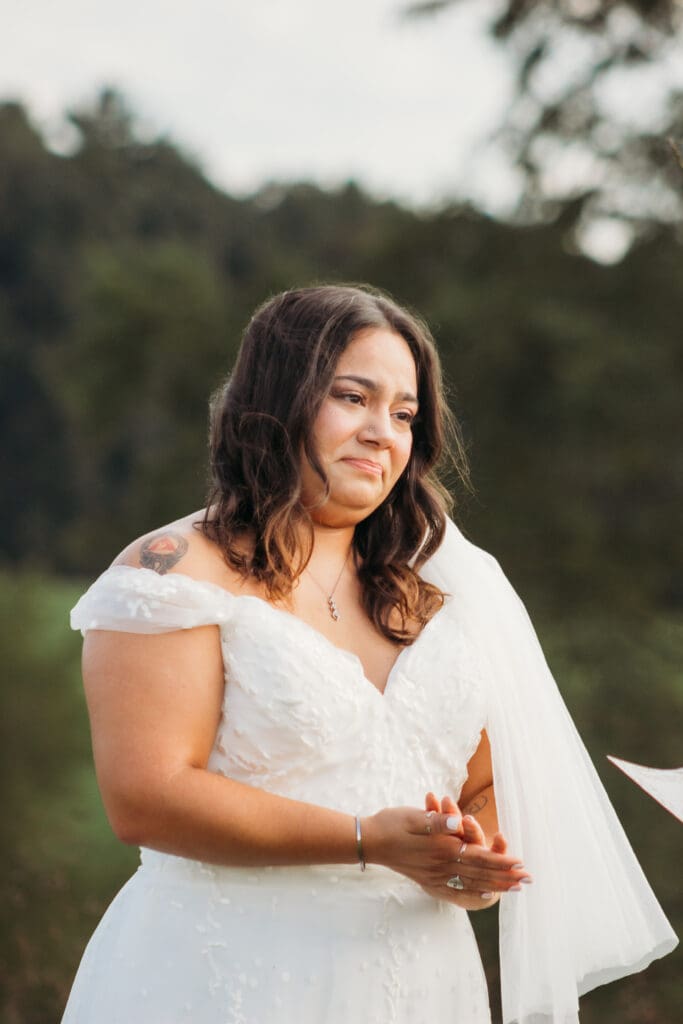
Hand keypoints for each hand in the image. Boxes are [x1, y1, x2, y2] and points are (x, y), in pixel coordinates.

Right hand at [360, 801, 529, 909]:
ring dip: (495, 885)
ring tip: (513, 888)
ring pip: (471, 884)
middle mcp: (441, 866)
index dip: (501, 860)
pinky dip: (472, 894)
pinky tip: (484, 895)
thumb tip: (459, 821)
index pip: (479, 856)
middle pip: (480, 873)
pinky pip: (455, 892)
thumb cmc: (392, 823)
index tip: (520, 863)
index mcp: (442, 848)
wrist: (369, 841)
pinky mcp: (428, 881)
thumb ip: (439, 820)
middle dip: (505, 876)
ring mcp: (435, 876)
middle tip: (527, 880)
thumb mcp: (414, 816)